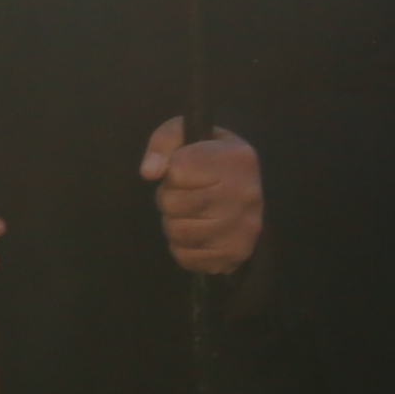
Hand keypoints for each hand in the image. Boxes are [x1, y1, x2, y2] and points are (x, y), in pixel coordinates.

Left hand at [139, 117, 260, 277]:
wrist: (244, 194)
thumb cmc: (211, 160)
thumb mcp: (189, 136)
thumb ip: (164, 142)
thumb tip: (149, 172)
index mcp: (237, 158)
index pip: (178, 168)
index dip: (172, 169)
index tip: (185, 169)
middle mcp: (245, 194)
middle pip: (173, 203)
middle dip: (169, 198)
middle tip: (184, 194)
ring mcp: (243, 228)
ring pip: (177, 232)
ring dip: (174, 222)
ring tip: (189, 212)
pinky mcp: (235, 254)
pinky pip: (185, 257)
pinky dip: (182, 246)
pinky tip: (197, 232)